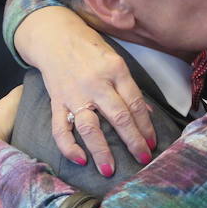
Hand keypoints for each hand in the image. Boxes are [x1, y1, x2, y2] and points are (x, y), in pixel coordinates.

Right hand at [15, 5, 155, 173]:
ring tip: (109, 170)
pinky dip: (68, 146)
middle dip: (132, 141)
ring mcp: (74, 94)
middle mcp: (95, 83)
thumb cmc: (91, 50)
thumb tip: (146, 114)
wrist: (54, 36)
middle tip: (143, 159)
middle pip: (118, 117)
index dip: (145, 126)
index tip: (152, 144)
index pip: (135, 103)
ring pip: (90, 126)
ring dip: (100, 150)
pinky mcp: (56, 101)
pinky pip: (60, 128)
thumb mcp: (116, 61)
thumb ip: (129, 87)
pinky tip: (80, 160)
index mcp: (115, 70)